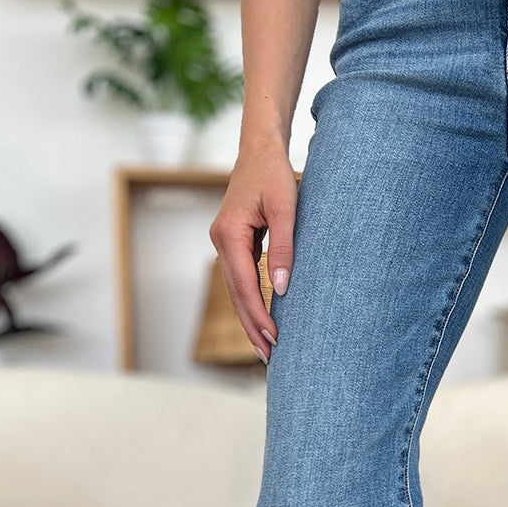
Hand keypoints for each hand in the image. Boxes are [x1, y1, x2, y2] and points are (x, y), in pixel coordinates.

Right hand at [209, 133, 297, 362]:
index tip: (275, 337)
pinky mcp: (233, 242)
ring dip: (249, 318)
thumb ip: (284, 247)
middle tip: (268, 357)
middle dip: (251, 326)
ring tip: (265, 347)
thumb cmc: (274, 174)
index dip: (258, 314)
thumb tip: (281, 287)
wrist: (260, 150)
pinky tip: (261, 318)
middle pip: (235, 294)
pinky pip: (240, 279)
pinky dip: (250, 301)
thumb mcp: (286, 208)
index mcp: (229, 233)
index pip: (244, 284)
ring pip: (235, 289)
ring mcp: (224, 242)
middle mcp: (221, 240)